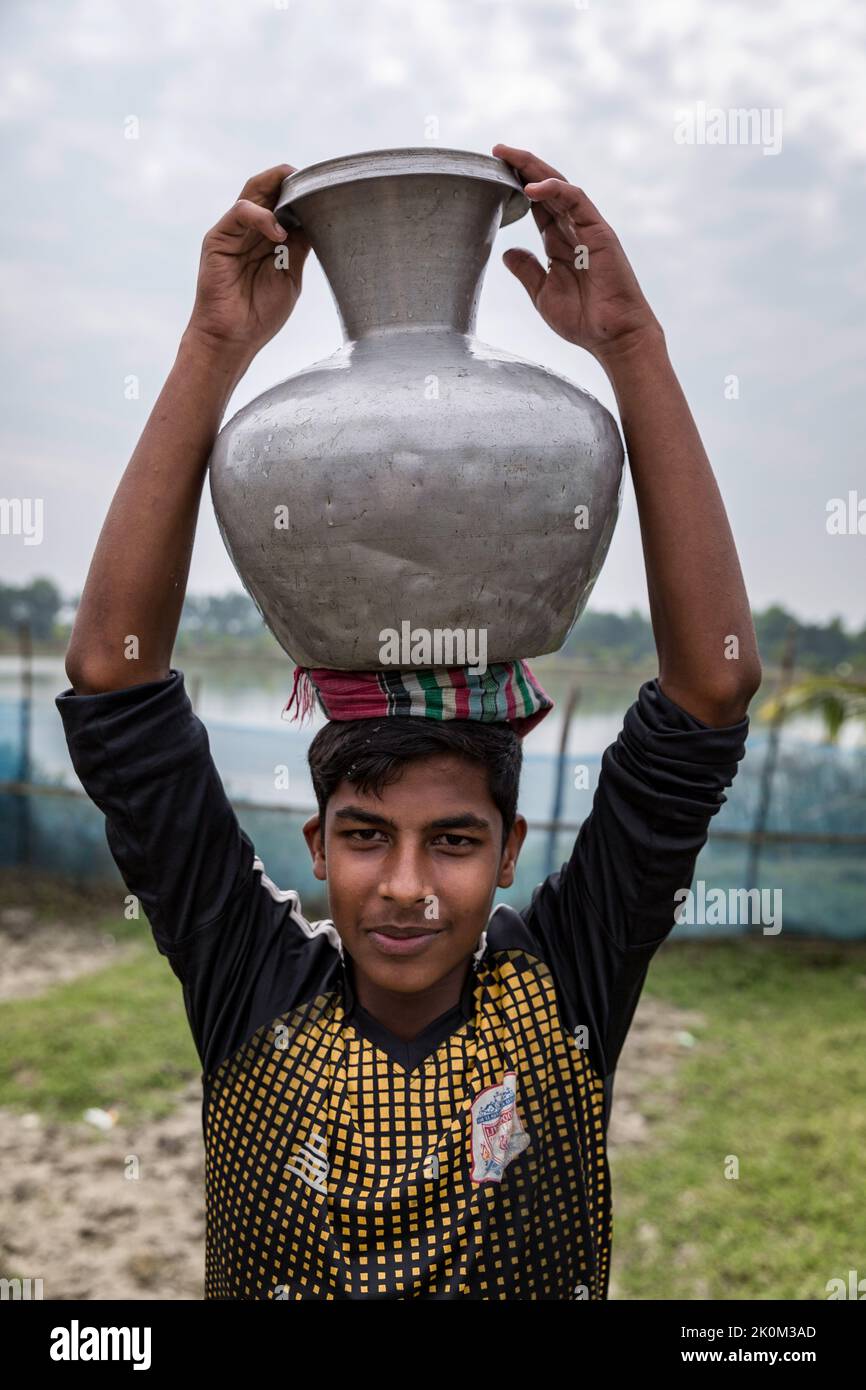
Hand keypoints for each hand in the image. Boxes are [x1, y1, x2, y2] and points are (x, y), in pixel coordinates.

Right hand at [184, 164, 310, 367]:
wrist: (234, 339)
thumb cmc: (260, 314)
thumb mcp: (290, 276)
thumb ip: (298, 247)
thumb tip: (318, 219)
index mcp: (268, 239)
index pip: (283, 203)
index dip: (300, 193)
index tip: (323, 188)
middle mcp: (250, 231)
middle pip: (268, 190)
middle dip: (288, 180)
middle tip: (311, 177)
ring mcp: (233, 232)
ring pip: (253, 193)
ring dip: (276, 187)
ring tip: (298, 191)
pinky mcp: (218, 238)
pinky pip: (240, 212)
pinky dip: (261, 216)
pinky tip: (278, 232)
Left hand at [492, 143, 662, 367]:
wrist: (613, 337)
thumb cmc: (583, 319)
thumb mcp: (542, 294)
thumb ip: (527, 270)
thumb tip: (507, 252)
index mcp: (559, 242)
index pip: (536, 204)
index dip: (516, 186)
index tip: (492, 171)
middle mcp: (573, 229)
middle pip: (546, 188)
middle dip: (522, 167)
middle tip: (496, 151)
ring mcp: (587, 228)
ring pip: (559, 187)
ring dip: (534, 169)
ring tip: (509, 156)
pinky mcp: (599, 232)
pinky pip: (577, 201)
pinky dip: (554, 189)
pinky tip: (531, 187)